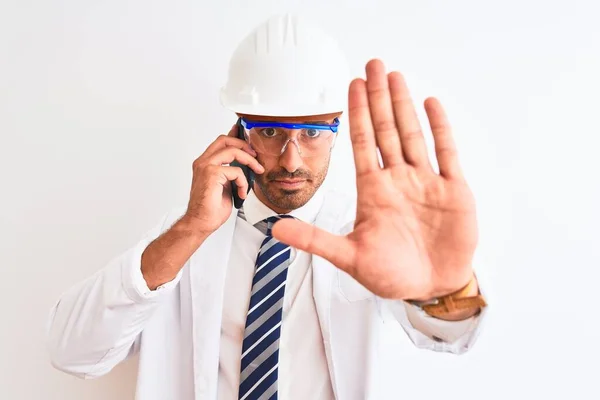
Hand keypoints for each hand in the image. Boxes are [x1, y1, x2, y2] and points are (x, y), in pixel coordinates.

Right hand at [183, 124, 263, 234]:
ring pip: (232, 151)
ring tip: (257, 170)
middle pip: (225, 140)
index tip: (248, 140)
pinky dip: (243, 182)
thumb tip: (244, 166)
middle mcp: (203, 162)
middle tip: (255, 155)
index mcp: (204, 163)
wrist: (201, 222)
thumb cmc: (211, 208)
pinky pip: (236, 171)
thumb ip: (231, 172)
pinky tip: (242, 193)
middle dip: (243, 144)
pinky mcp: (211, 174)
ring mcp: (205, 166)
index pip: (220, 142)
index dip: (235, 136)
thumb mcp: (226, 185)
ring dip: (249, 160)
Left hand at [272, 59, 477, 300]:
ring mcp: (425, 181)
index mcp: (373, 191)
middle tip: (373, 65)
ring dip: (404, 105)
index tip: (352, 85)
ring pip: (413, 134)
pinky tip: (430, 104)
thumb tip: (276, 229)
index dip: (357, 113)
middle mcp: (397, 179)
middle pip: (386, 129)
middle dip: (379, 97)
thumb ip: (316, 240)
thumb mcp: (350, 257)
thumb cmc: (392, 274)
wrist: (431, 288)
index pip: (362, 142)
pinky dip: (439, 128)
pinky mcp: (453, 190)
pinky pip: (446, 152)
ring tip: (396, 76)